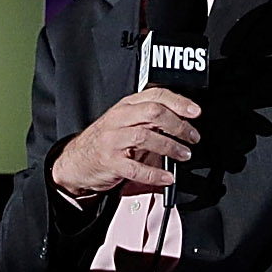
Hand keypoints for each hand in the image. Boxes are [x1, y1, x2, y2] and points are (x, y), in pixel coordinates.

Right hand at [51, 87, 201, 197]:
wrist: (76, 161)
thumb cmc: (105, 141)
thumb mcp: (126, 122)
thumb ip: (150, 120)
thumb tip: (183, 123)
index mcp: (126, 106)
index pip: (155, 95)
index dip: (179, 102)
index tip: (195, 112)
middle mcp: (119, 119)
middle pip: (153, 113)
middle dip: (178, 125)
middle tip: (192, 136)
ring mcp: (113, 140)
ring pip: (146, 136)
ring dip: (170, 147)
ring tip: (183, 154)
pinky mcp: (110, 162)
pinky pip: (136, 168)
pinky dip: (155, 173)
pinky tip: (167, 177)